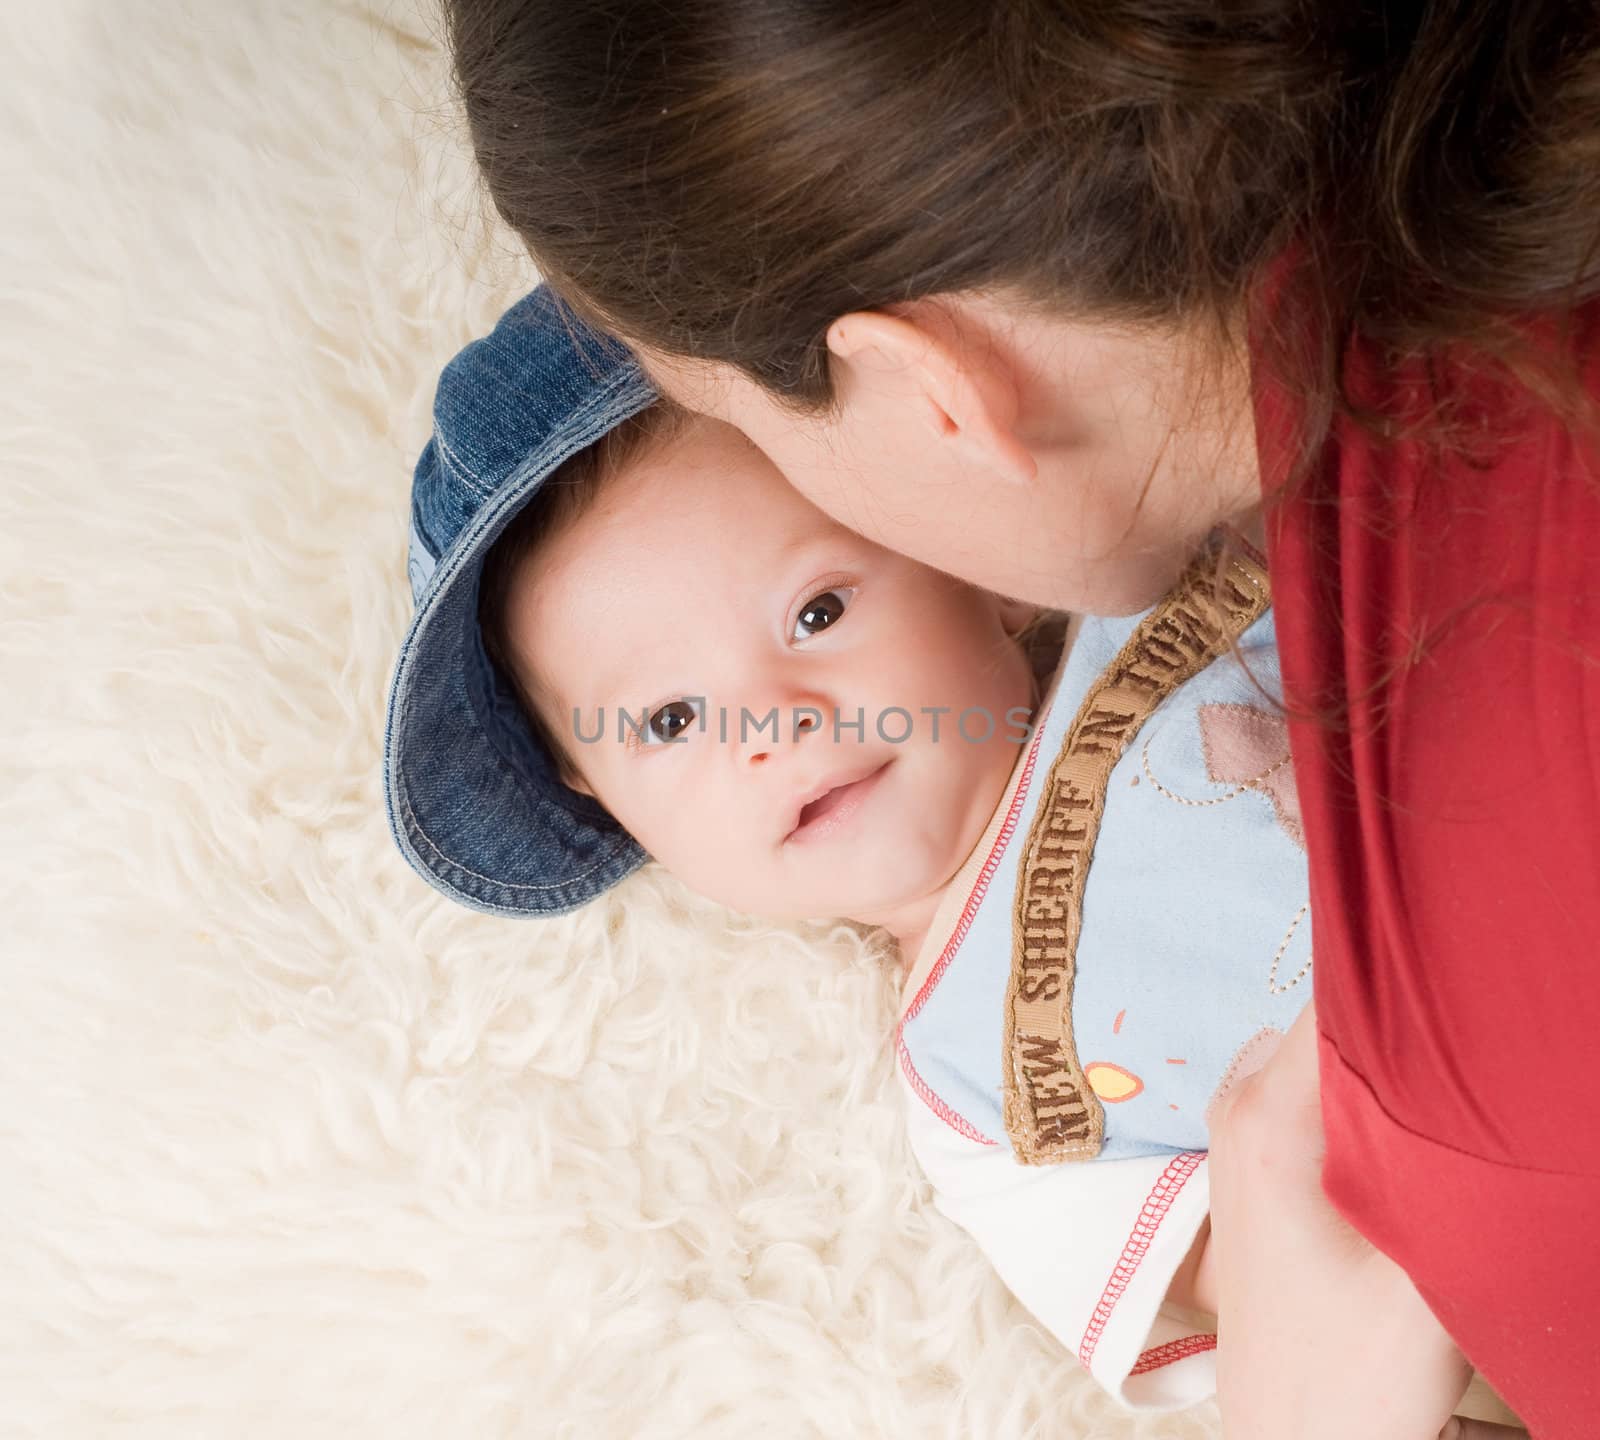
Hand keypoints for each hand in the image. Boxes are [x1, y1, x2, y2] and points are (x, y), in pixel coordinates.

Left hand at [1206, 1001, 1476, 1438]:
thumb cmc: (1353, 1370)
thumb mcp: (1430, 1272)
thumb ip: (1455, 1166)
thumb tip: (1499, 1081)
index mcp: (1270, 1114)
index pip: (1343, 996)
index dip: (1416, 988)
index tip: (1472, 992)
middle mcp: (1239, 1104)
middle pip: (1332, 1020)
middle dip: (1405, 1026)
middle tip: (1475, 1050)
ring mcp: (1236, 1131)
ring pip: (1321, 1054)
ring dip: (1382, 1064)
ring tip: (1446, 1093)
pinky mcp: (1248, 1161)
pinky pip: (1306, 1088)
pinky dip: (1357, 1093)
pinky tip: (1406, 1131)